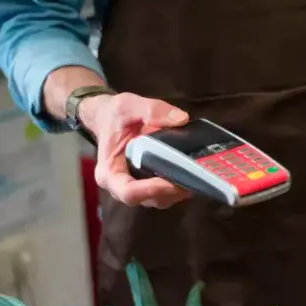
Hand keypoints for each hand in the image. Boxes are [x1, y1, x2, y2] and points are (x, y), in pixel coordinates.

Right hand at [81, 93, 191, 207]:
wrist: (109, 119)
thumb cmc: (115, 115)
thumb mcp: (129, 105)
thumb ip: (152, 110)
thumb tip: (181, 119)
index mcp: (109, 172)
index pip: (128, 192)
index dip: (151, 190)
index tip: (172, 181)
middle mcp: (120, 187)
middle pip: (147, 200)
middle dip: (171, 191)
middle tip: (194, 177)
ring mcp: (135, 189)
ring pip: (159, 200)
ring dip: (178, 191)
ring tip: (196, 175)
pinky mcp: (147, 187)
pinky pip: (164, 195)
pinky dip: (178, 187)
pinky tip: (191, 173)